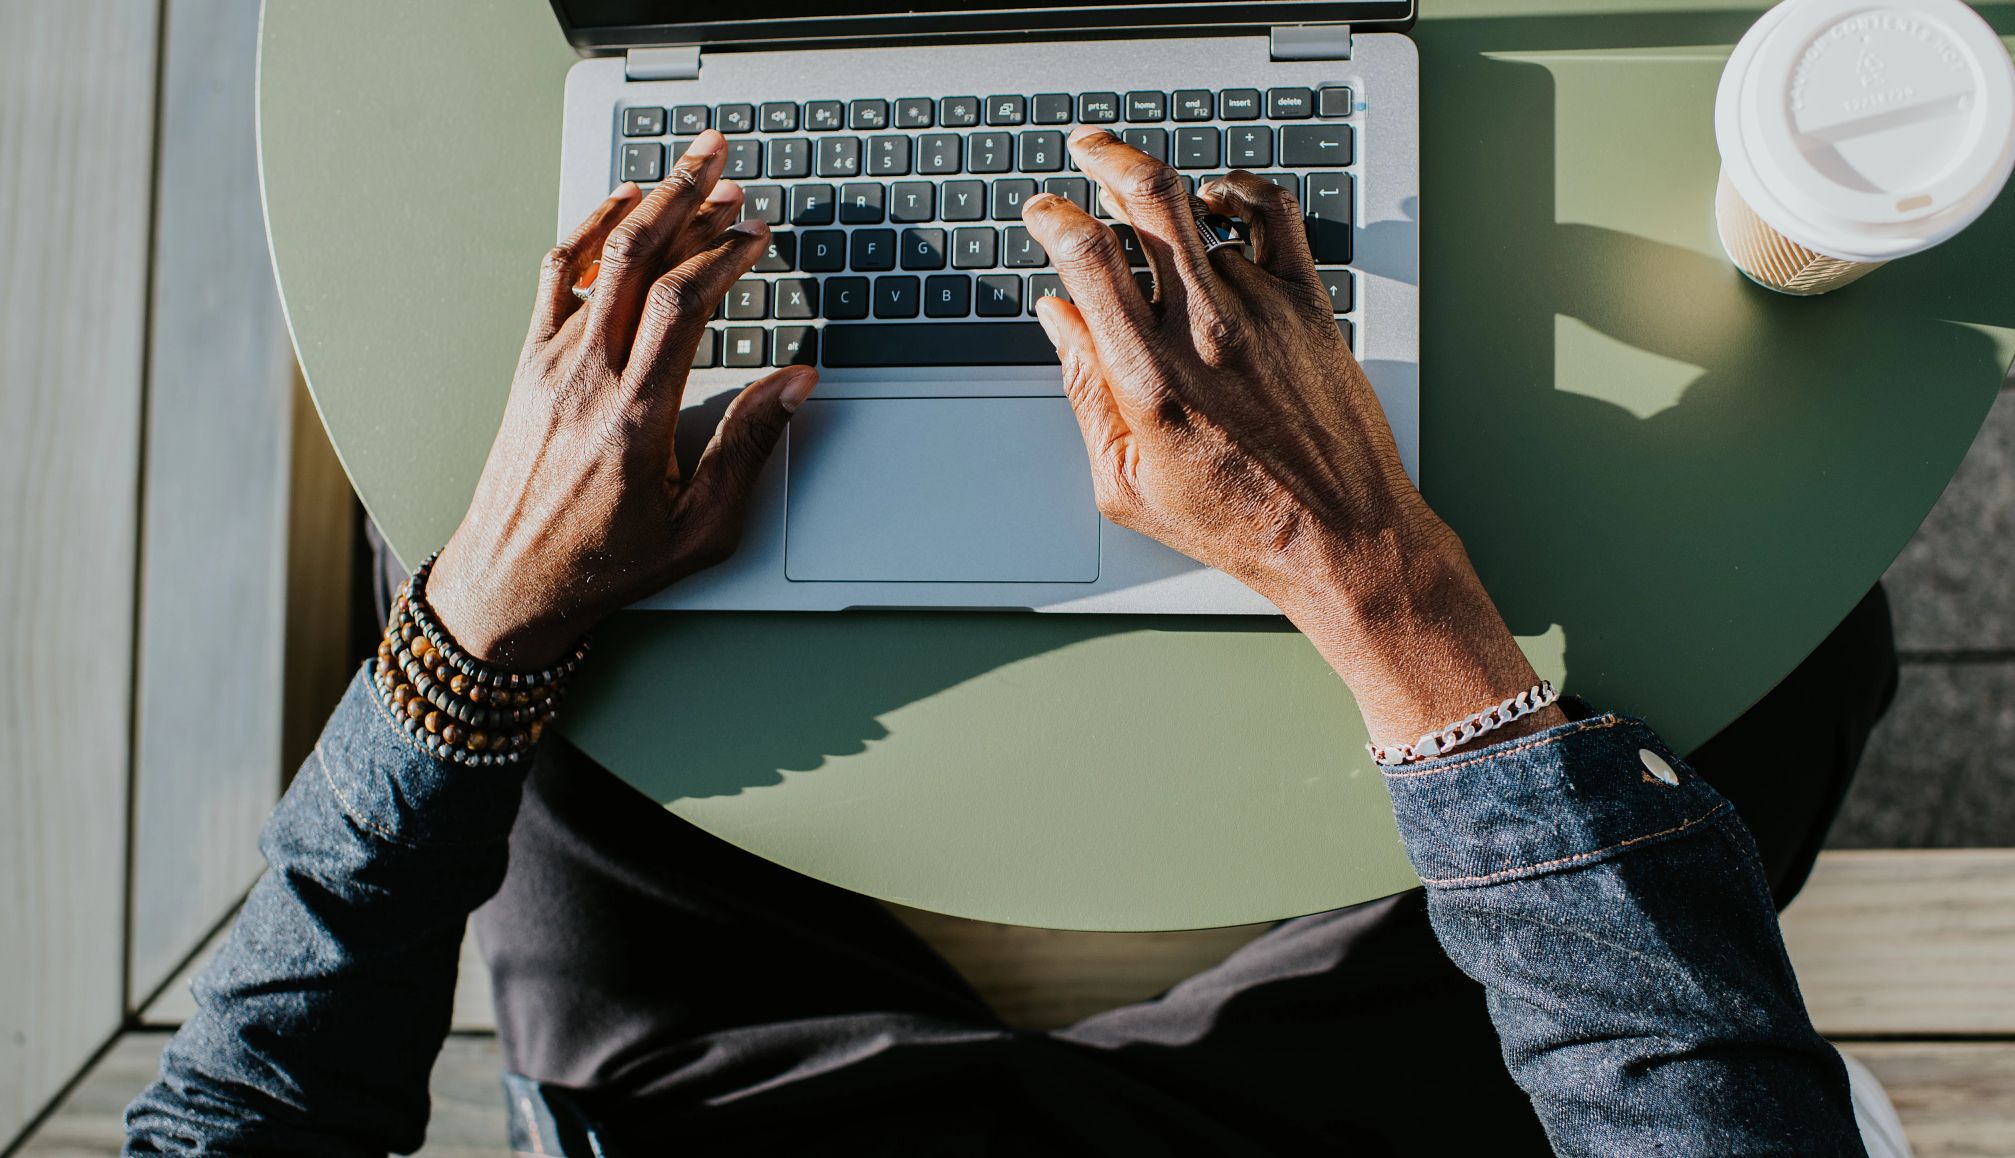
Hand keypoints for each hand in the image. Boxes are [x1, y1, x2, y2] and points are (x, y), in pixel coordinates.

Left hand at [428, 130, 815, 667]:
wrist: (508, 584)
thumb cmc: (605, 564)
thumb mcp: (701, 527)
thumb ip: (749, 448)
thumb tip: (795, 385)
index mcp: (637, 418)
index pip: (686, 305)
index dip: (726, 256)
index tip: (759, 235)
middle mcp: (589, 378)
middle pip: (642, 259)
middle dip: (689, 200)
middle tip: (726, 164)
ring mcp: (552, 364)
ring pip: (601, 258)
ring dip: (648, 204)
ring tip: (688, 170)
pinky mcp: (530, 364)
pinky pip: (558, 277)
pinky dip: (590, 230)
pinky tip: (620, 205)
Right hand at [1022, 129, 1562, 748]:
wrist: (1340, 536)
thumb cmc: (1237, 522)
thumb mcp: (1125, 483)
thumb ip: (1084, 390)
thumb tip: (1058, 316)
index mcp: (1149, 378)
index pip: (1089, 257)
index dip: (1053, 217)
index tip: (1042, 211)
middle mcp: (1205, 331)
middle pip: (1148, 198)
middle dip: (1105, 157)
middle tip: (1086, 148)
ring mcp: (1263, 310)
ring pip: (1200, 222)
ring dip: (1167, 214)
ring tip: (1149, 222)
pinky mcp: (1309, 306)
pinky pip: (1274, 215)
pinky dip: (1241, 191)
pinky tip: (1220, 199)